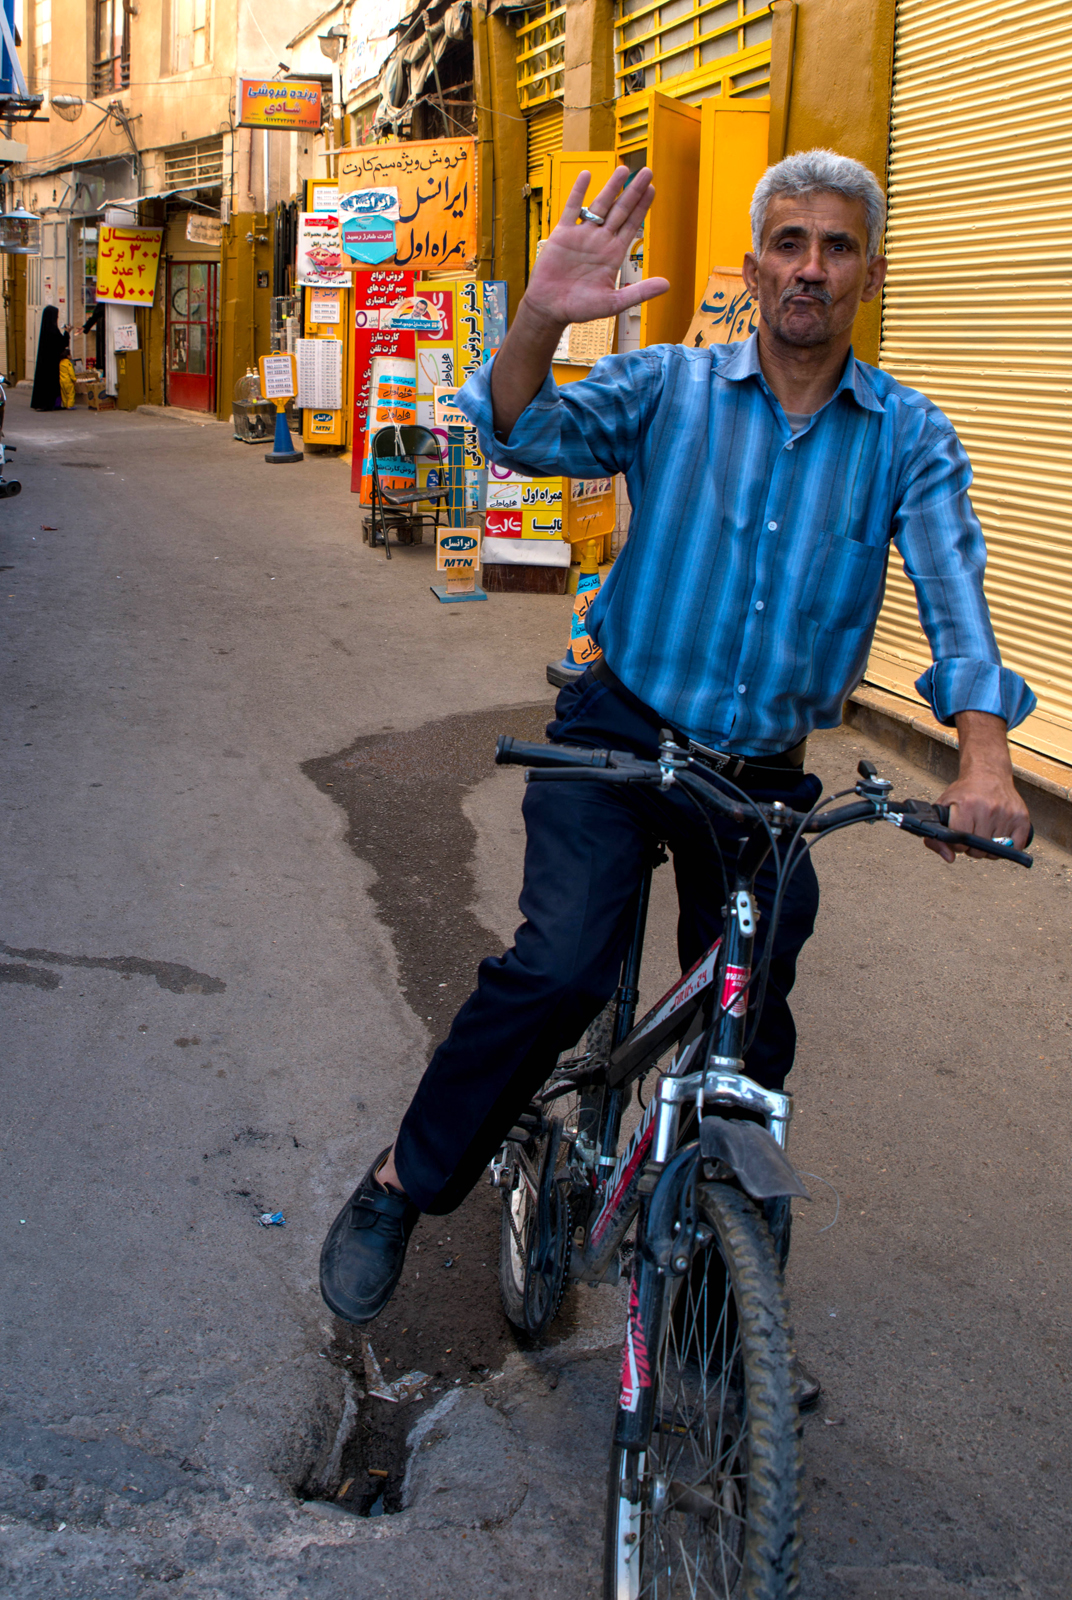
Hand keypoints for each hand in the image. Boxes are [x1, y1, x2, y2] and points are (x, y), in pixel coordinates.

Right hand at [521, 166, 669, 333]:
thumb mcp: (614, 302)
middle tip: (646, 172)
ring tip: (623, 169)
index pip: (631, 225)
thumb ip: (639, 292)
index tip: (652, 189)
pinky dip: (578, 192)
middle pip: (620, 210)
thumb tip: (667, 285)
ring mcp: (582, 235)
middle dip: (633, 191)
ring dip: (611, 187)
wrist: (550, 308)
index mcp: (613, 254)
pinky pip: (572, 208)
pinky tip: (587, 175)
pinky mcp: (563, 234)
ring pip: (599, 205)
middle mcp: (600, 241)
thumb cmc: (580, 308)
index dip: (642, 207)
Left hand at [927, 710, 1030, 862]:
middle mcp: (988, 809)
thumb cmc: (965, 792)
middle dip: (972, 848)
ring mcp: (1007, 814)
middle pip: (978, 850)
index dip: (957, 845)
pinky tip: (999, 838)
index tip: (959, 837)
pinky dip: (1007, 848)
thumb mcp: (943, 807)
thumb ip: (937, 836)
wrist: (988, 773)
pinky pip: (1016, 847)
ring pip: (996, 852)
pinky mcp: (1022, 818)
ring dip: (989, 848)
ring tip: (985, 833)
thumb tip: (949, 858)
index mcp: (966, 805)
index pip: (960, 843)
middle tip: (973, 835)